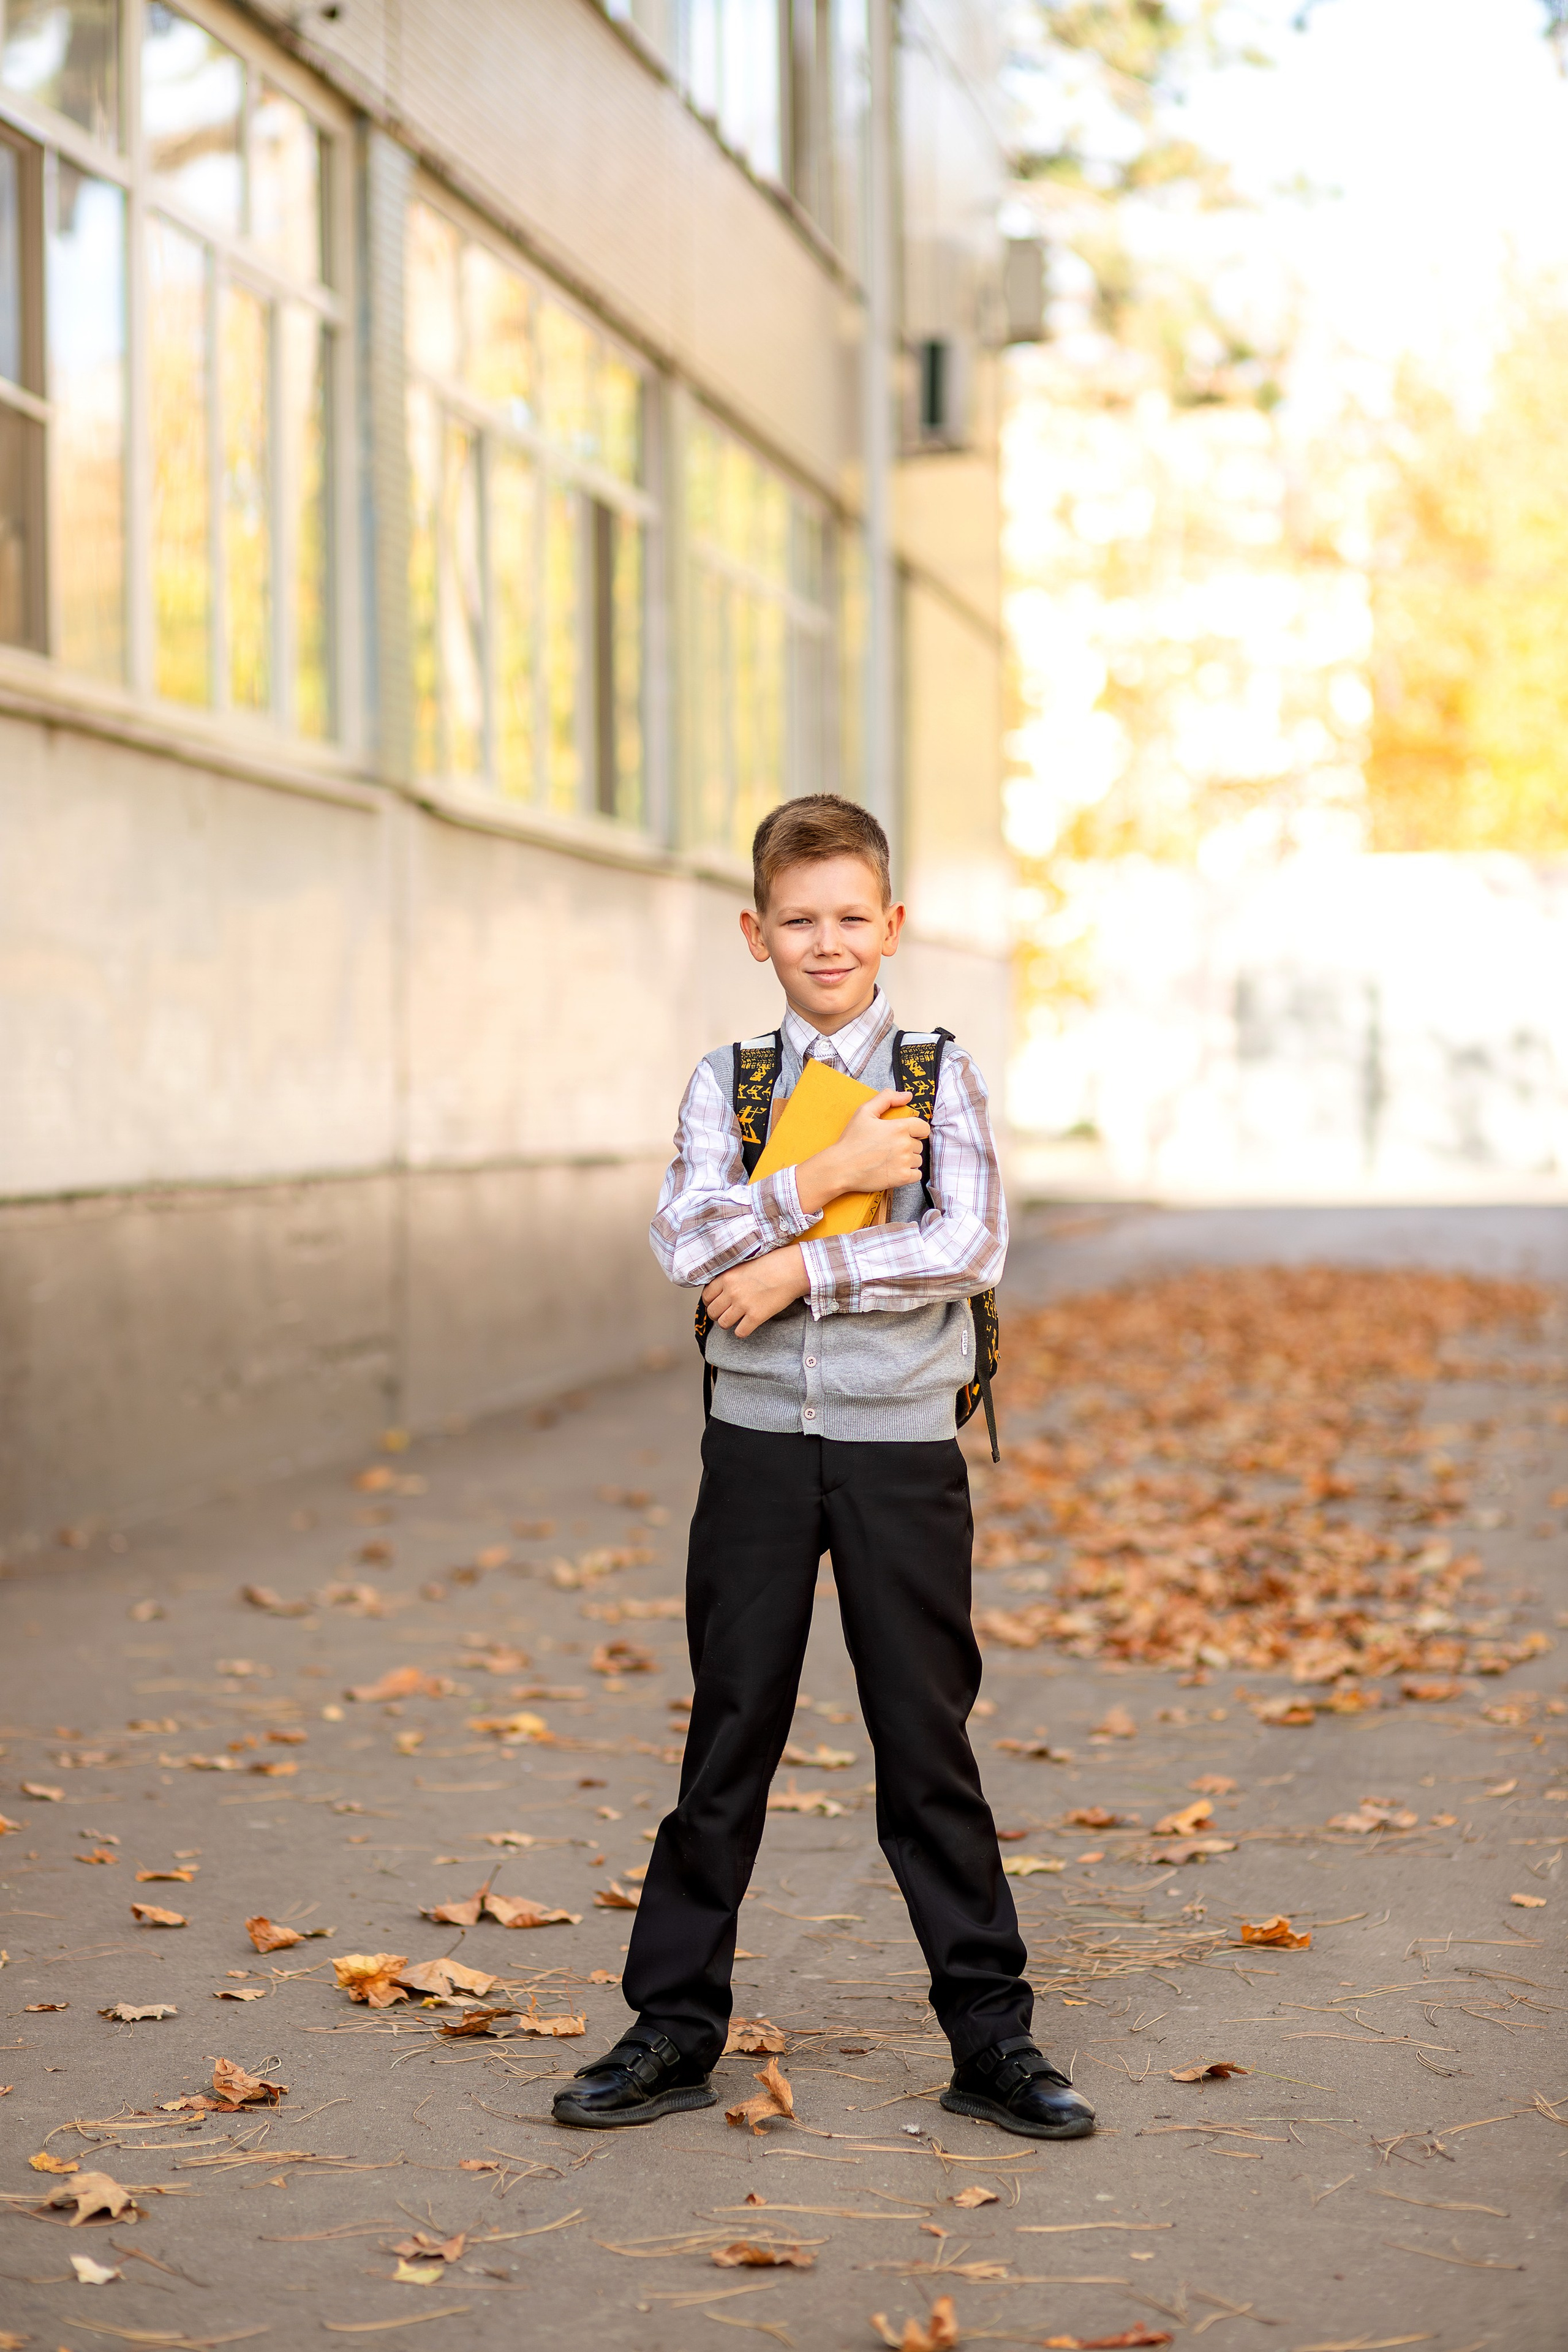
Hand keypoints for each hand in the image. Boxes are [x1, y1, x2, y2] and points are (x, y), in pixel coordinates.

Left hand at [701, 1245, 810, 1336]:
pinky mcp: (756, 1316)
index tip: (718, 1303)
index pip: (706, 1296)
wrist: (792, 1270)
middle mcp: (731, 1291)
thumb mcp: (744, 1264)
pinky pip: (740, 1332)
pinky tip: (748, 1325)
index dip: (711, 1302)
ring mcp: (743, 1305)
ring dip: (728, 1323)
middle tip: (727, 1313)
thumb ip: (730, 1277)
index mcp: (726, 1277)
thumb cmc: (772, 1264)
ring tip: (737, 1319)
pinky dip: (742, 1331)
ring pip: (723, 1324)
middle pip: (712, 1312)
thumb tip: (722, 1290)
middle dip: (718, 1314)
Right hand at [796, 1090, 928, 1215]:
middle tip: (889, 1148)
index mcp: (899, 1127)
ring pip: (917, 1160)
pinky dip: (909, 1173)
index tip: (904, 1135)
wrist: (841, 1167)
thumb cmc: (851, 1140)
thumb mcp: (865, 1112)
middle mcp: (904, 1144)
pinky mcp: (902, 1178)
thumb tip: (908, 1095)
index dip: (915, 1130)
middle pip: (918, 1145)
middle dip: (907, 1146)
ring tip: (889, 1160)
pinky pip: (917, 1175)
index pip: (923, 1128)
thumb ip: (887, 1099)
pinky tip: (894, 1170)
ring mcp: (904, 1162)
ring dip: (908, 1160)